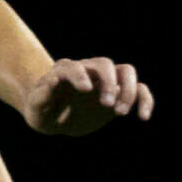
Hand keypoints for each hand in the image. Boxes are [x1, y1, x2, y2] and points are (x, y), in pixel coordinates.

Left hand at [22, 56, 153, 135]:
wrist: (54, 117)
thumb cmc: (42, 111)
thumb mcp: (36, 109)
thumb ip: (41, 96)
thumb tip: (53, 80)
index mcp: (65, 71)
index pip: (75, 66)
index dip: (80, 75)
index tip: (85, 90)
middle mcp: (88, 71)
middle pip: (105, 64)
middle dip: (107, 82)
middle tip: (107, 105)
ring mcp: (105, 81)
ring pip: (126, 71)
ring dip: (127, 89)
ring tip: (120, 112)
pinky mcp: (118, 94)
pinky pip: (140, 89)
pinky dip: (145, 100)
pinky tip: (143, 117)